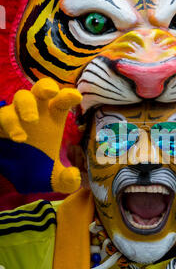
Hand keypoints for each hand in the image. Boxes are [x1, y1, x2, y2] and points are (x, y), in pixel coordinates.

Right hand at [0, 78, 81, 193]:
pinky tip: (8, 138)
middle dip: (46, 87)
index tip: (76, 97)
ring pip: (19, 98)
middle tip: (50, 93)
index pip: (62, 101)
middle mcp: (35, 111)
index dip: (68, 95)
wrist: (7, 175)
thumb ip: (65, 180)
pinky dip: (2, 124)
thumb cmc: (33, 167)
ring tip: (22, 137)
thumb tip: (74, 176)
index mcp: (51, 118)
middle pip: (41, 88)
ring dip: (23, 110)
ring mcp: (15, 114)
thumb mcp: (50, 178)